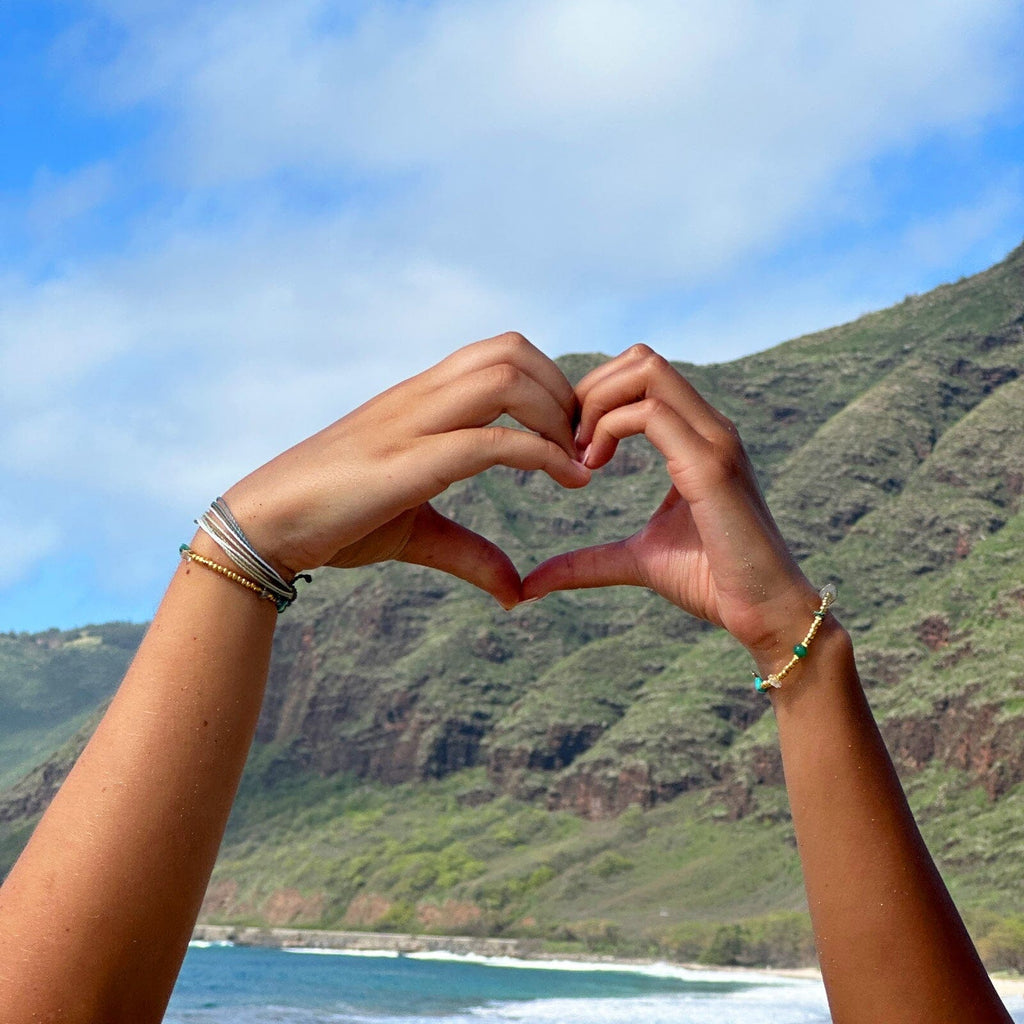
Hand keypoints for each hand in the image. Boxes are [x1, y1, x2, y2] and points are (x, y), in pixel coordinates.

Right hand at [222, 333, 589, 608]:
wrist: (266, 526)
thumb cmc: (335, 520)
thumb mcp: (417, 533)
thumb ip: (470, 552)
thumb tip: (516, 592)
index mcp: (421, 400)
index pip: (498, 353)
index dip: (549, 382)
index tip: (571, 435)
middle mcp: (419, 399)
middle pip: (510, 351)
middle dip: (562, 391)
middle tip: (583, 444)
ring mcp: (410, 424)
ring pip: (503, 379)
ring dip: (555, 414)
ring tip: (577, 461)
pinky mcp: (405, 462)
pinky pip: (487, 441)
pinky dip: (540, 454)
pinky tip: (568, 481)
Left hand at [522, 345, 819, 665]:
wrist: (766, 613)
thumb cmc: (711, 581)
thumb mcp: (636, 561)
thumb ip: (587, 562)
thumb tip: (531, 584)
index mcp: (697, 436)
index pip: (642, 374)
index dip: (596, 397)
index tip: (571, 445)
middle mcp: (710, 426)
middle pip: (641, 358)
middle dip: (591, 390)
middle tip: (569, 443)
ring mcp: (715, 440)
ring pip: (646, 370)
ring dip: (597, 404)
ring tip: (581, 454)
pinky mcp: (711, 465)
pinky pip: (650, 414)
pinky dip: (608, 429)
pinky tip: (592, 466)